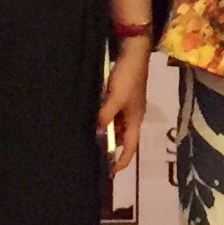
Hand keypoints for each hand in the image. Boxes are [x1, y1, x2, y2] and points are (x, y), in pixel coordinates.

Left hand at [97, 40, 148, 172]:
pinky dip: (102, 118)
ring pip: (114, 125)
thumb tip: (96, 134)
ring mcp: (126, 105)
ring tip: (88, 137)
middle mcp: (132, 115)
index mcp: (136, 120)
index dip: (121, 161)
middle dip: (110, 146)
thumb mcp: (115, 99)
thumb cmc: (128, 78)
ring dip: (104, 131)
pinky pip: (110, 113)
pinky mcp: (119, 95)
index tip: (109, 172)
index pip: (131, 148)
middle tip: (92, 153)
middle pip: (122, 138)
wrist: (133, 52)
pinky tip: (90, 118)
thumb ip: (105, 117)